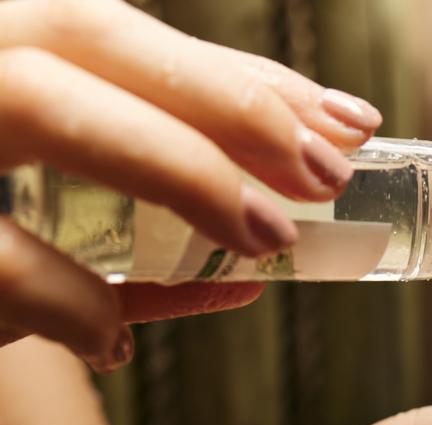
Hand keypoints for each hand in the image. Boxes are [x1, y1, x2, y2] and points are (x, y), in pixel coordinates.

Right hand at [0, 0, 381, 367]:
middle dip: (230, 103)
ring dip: (175, 166)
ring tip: (268, 239)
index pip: (123, 36)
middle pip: (90, 35)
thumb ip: (135, 246)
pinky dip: (64, 294)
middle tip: (331, 174)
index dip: (241, 79)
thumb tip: (254, 276)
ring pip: (39, 100)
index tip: (351, 122)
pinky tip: (112, 341)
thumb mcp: (40, 234)